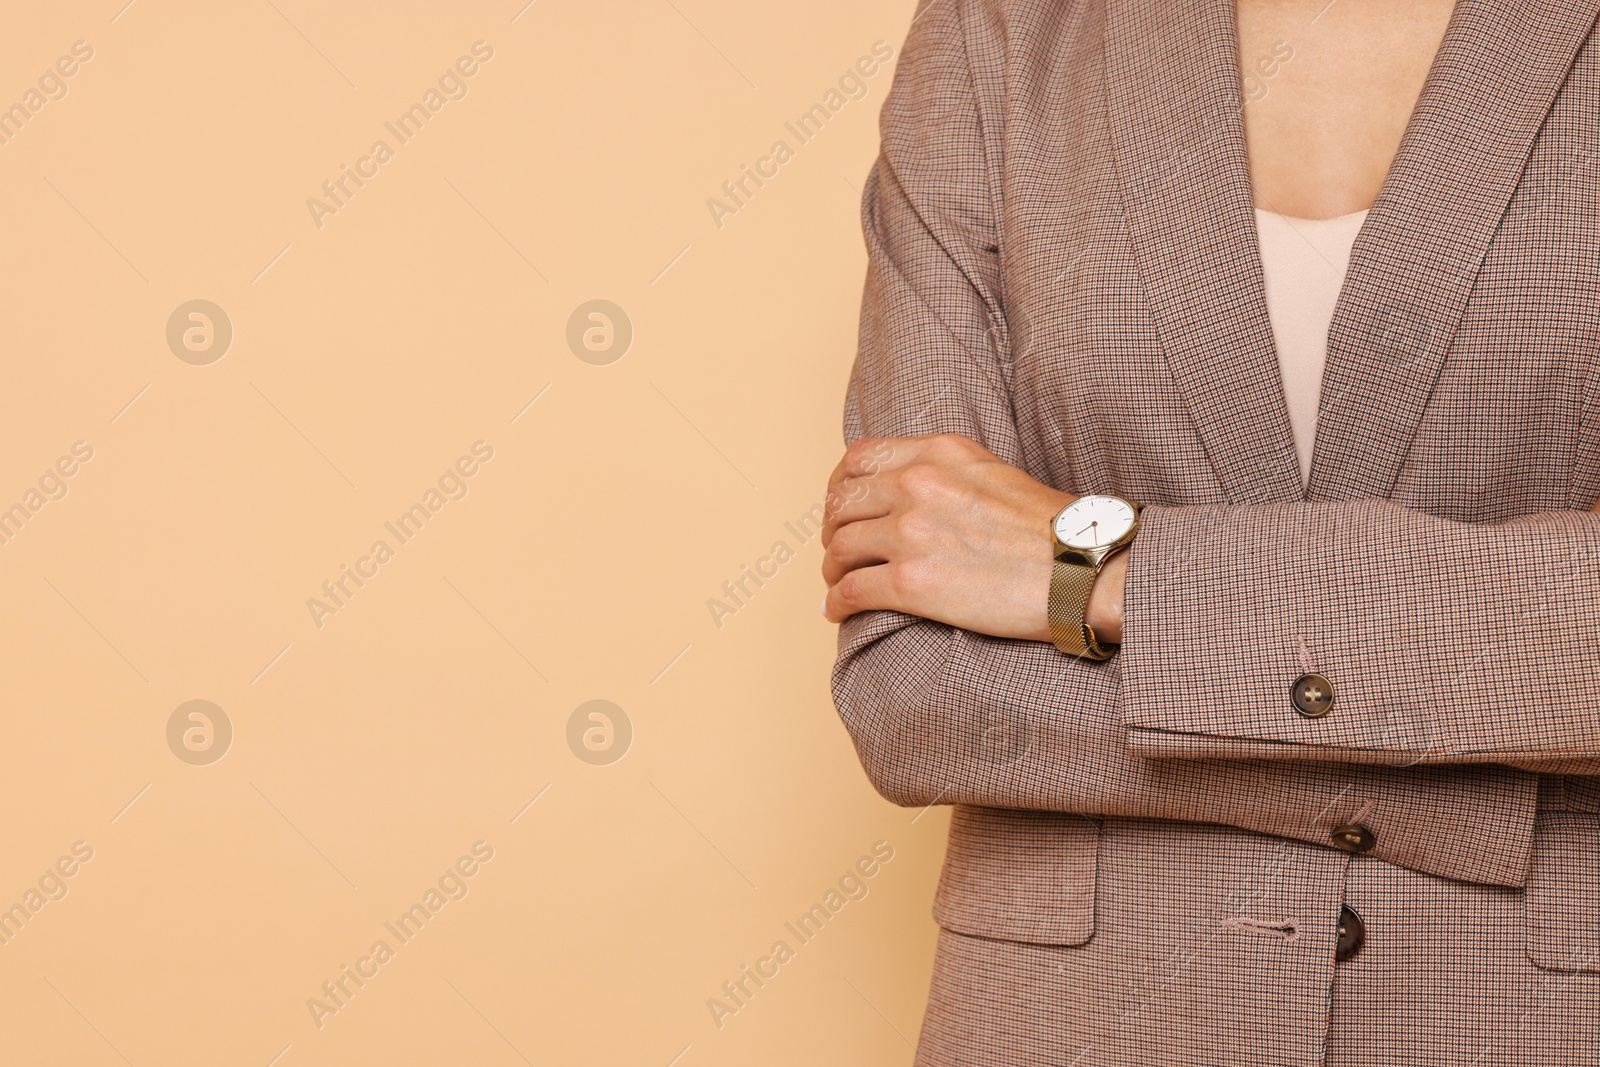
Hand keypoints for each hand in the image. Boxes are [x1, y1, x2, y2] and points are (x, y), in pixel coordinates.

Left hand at [820, 433, 1126, 643]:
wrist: (1084, 569)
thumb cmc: (1050, 530)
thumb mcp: (992, 472)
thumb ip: (945, 472)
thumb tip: (908, 490)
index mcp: (938, 453)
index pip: (859, 459)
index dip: (840, 486)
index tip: (843, 507)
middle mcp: (917, 485)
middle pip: (842, 503)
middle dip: (833, 529)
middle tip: (838, 550)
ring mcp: (910, 533)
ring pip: (839, 547)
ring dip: (832, 568)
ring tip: (838, 582)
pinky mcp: (910, 583)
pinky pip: (850, 591)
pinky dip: (836, 603)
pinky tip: (837, 611)